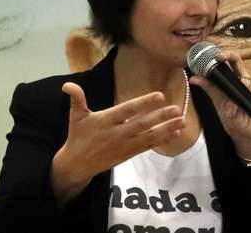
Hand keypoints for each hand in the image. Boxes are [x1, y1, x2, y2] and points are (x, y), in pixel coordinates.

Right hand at [51, 82, 185, 204]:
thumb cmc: (78, 136)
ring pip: (149, 136)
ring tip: (183, 120)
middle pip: (142, 124)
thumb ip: (76, 99)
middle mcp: (117, 133)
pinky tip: (177, 132)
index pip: (127, 110)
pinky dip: (164, 139)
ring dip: (168, 128)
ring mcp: (125, 145)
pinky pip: (149, 145)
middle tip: (177, 108)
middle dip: (161, 117)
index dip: (143, 103)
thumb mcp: (75, 117)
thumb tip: (67, 85)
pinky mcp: (130, 153)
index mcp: (105, 121)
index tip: (159, 96)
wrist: (76, 165)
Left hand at [189, 50, 250, 160]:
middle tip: (221, 57)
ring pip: (247, 77)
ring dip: (242, 83)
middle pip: (237, 61)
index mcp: (230, 81)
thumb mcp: (219, 104)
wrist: (247, 135)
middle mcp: (243, 79)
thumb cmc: (233, 119)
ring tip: (239, 92)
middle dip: (229, 55)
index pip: (226, 63)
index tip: (213, 56)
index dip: (221, 56)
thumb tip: (194, 78)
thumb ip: (209, 89)